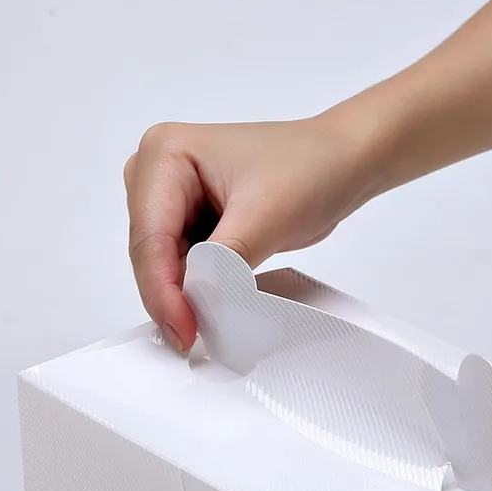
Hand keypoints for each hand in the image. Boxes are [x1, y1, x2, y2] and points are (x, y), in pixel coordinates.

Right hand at [124, 115, 377, 350]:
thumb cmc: (311, 168)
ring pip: (164, 265)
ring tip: (213, 321)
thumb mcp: (265, 218)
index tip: (185, 331)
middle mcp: (157, 171)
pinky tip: (218, 303)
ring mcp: (172, 197)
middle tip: (197, 337)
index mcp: (165, 153)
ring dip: (186, 295)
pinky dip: (199, 288)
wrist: (342, 162)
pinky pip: (183, 266)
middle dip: (172, 297)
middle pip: (150, 254)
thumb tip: (197, 304)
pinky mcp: (191, 219)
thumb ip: (225, 264)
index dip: (163, 292)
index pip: (150, 237)